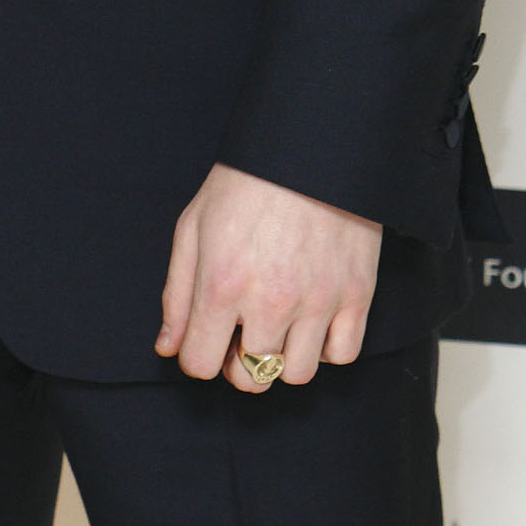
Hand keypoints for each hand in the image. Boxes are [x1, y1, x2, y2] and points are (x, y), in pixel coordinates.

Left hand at [157, 162, 381, 392]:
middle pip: (250, 379)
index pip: (200, 364)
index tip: (205, 339)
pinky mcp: (357, 294)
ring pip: (296, 374)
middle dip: (237, 364)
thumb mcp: (193, 228)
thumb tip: (167, 348)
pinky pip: (342, 355)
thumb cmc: (244, 183)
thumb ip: (177, 295)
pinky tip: (312, 320)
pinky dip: (325, 347)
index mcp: (222, 285)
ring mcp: (318, 302)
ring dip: (281, 359)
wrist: (309, 146)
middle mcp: (270, 303)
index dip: (197, 357)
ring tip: (278, 326)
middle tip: (241, 334)